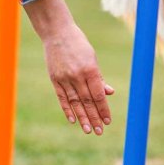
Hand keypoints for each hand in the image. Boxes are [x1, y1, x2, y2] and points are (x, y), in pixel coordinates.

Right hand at [25, 0, 113, 134]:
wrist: (57, 33)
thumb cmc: (79, 44)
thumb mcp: (92, 58)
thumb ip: (99, 78)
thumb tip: (109, 93)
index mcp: (90, 70)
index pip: (98, 95)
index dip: (103, 109)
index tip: (108, 121)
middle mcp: (77, 76)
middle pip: (87, 102)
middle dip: (94, 118)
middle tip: (99, 131)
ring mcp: (64, 78)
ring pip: (75, 103)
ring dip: (82, 117)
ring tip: (88, 130)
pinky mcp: (54, 79)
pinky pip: (62, 98)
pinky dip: (67, 110)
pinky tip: (73, 120)